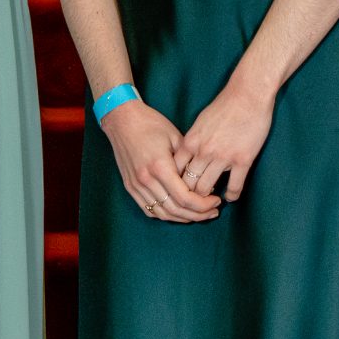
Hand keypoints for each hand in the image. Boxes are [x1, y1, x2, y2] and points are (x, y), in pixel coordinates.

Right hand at [103, 101, 219, 221]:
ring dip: (183, 218)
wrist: (122, 120)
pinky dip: (166, 214)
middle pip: (176, 210)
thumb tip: (205, 180)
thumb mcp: (176, 137)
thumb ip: (189, 161)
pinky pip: (150, 210)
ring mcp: (136, 186)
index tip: (216, 200)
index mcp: (160, 167)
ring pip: (163, 213)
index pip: (185, 198)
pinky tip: (179, 212)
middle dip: (198, 214)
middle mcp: (146, 180)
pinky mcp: (130, 187)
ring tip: (199, 214)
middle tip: (213, 211)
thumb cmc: (151, 124)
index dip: (204, 204)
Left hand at [175, 76, 275, 202]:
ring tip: (211, 203)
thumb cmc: (224, 105)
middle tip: (194, 203)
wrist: (249, 94)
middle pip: (188, 184)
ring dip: (208, 199)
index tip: (180, 190)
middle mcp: (203, 152)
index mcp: (190, 142)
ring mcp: (222, 157)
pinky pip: (234, 186)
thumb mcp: (200, 122)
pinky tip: (231, 197)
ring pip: (207, 189)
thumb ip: (192, 141)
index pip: (174, 171)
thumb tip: (186, 156)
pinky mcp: (242, 160)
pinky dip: (231, 196)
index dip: (175, 184)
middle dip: (189, 196)